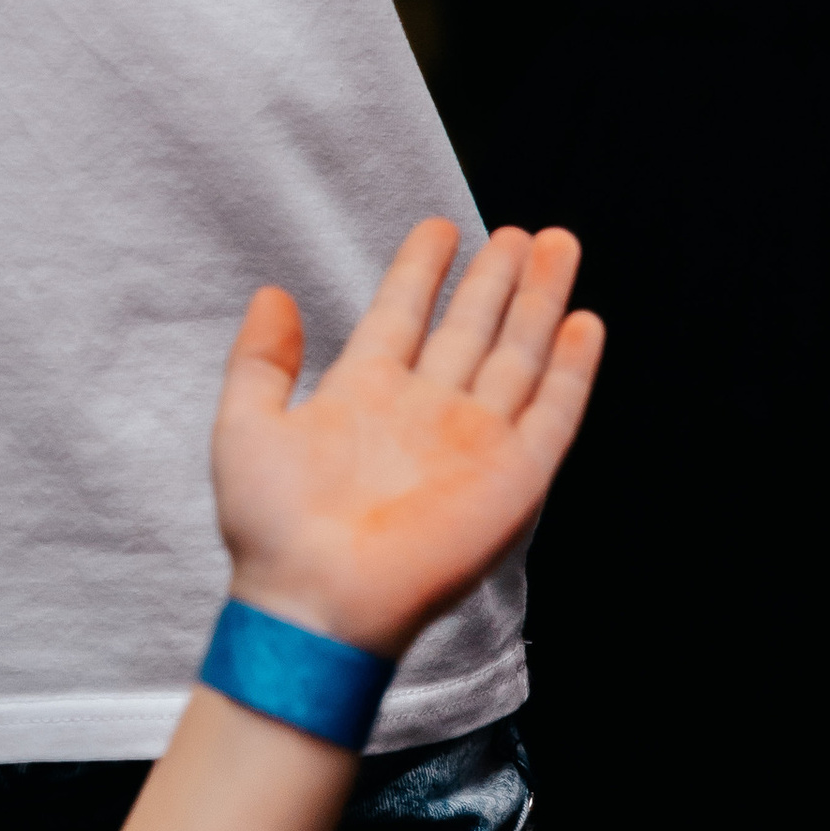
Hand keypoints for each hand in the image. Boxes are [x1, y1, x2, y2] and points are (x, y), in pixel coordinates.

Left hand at [211, 219, 602, 663]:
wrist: (315, 603)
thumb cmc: (272, 528)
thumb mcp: (245, 427)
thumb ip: (259, 359)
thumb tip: (271, 293)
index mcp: (365, 393)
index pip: (403, 312)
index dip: (424, 269)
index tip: (439, 227)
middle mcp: (425, 411)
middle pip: (472, 327)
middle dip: (497, 277)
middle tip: (520, 231)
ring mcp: (472, 443)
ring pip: (517, 356)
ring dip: (540, 303)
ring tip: (558, 245)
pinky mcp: (512, 479)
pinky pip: (550, 415)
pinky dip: (570, 370)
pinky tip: (584, 324)